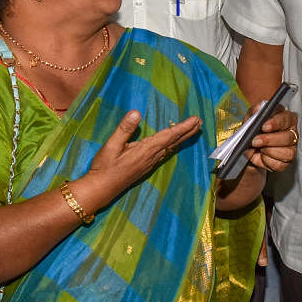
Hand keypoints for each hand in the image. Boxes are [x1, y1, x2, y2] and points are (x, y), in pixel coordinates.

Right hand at [87, 111, 202, 192]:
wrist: (101, 189)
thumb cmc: (104, 166)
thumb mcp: (111, 145)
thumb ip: (124, 129)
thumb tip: (136, 113)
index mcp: (145, 150)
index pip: (168, 135)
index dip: (183, 127)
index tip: (195, 119)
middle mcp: (151, 157)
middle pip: (174, 142)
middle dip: (188, 131)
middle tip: (200, 122)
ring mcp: (150, 163)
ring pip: (171, 148)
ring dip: (182, 138)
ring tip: (192, 129)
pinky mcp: (146, 167)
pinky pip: (165, 153)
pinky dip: (173, 145)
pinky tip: (174, 144)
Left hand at [245, 104, 297, 172]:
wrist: (249, 146)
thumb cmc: (254, 129)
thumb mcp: (251, 117)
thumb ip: (254, 111)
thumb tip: (258, 109)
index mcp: (286, 119)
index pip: (286, 118)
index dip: (276, 122)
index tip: (264, 126)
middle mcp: (292, 133)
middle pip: (287, 137)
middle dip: (270, 140)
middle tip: (255, 141)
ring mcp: (291, 149)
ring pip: (287, 153)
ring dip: (269, 152)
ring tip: (258, 149)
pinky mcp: (285, 162)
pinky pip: (280, 165)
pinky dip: (267, 162)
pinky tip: (260, 156)